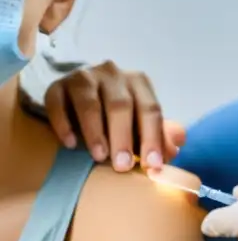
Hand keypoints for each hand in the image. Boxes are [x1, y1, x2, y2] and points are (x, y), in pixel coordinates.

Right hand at [43, 61, 185, 170]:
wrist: (77, 95)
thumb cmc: (116, 113)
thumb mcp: (139, 121)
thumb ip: (158, 134)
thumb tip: (177, 146)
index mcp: (138, 82)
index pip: (150, 109)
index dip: (153, 137)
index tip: (153, 165)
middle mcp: (112, 74)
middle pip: (121, 106)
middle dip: (124, 138)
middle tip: (123, 166)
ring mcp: (83, 77)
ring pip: (89, 102)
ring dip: (95, 131)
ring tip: (99, 156)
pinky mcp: (56, 85)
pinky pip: (57, 102)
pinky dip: (64, 123)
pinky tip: (69, 143)